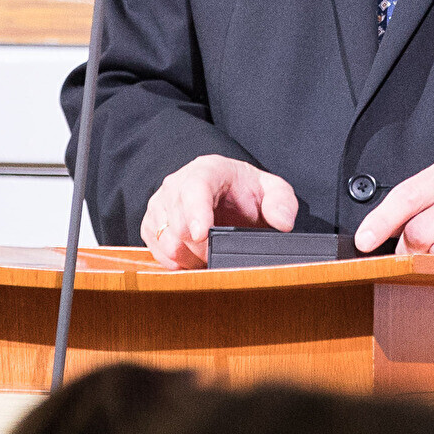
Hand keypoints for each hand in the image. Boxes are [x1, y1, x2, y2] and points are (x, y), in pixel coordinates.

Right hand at [139, 154, 297, 268]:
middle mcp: (176, 184)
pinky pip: (157, 251)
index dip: (196, 213)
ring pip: (167, 241)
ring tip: (211, 258)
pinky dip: (177, 263)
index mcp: (207, 170)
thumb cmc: (246, 192)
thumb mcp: (273, 191)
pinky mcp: (151, 225)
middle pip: (179, 224)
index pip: (194, 189)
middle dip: (203, 249)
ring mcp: (160, 204)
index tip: (203, 234)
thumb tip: (282, 223)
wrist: (225, 194)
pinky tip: (194, 260)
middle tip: (224, 257)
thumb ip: (282, 202)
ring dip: (190, 259)